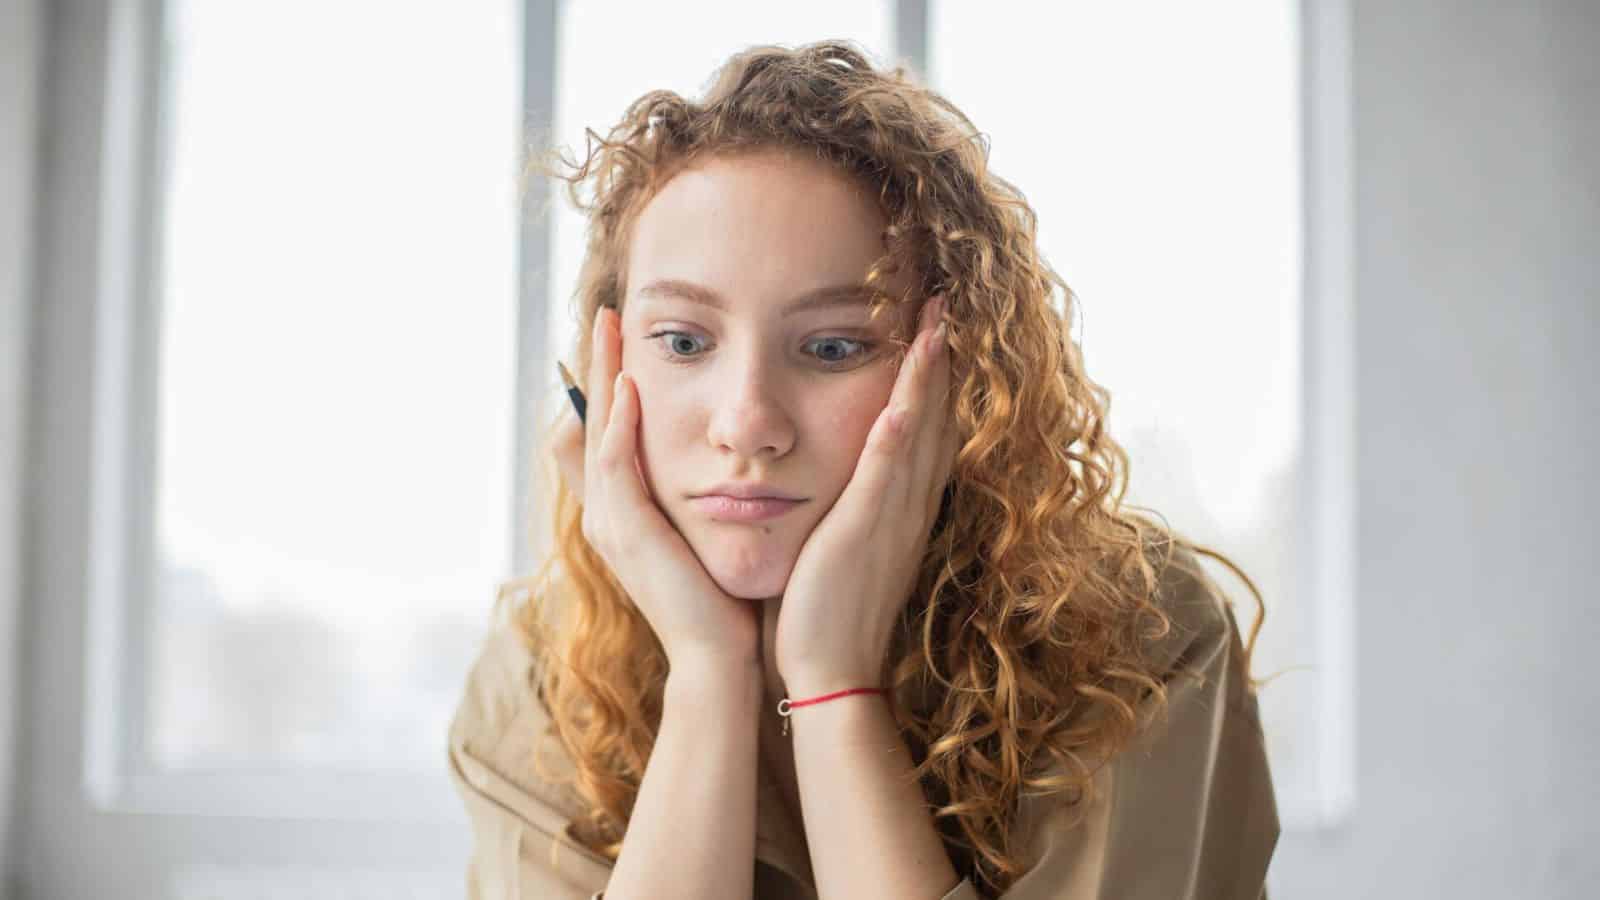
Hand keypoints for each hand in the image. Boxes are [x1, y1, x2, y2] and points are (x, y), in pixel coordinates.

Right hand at [577, 307, 760, 668]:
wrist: (720, 658)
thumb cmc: (723, 600)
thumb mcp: (707, 534)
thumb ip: (701, 496)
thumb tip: (724, 460)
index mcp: (624, 510)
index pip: (608, 430)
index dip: (610, 382)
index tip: (625, 335)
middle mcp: (606, 512)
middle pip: (591, 421)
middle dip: (597, 365)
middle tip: (605, 313)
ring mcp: (610, 523)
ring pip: (596, 433)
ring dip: (602, 379)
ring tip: (610, 331)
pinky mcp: (626, 533)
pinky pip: (614, 465)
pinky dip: (619, 425)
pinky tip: (630, 389)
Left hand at [774, 294, 958, 694]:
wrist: (830, 674)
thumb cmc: (825, 615)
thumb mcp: (842, 547)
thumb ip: (845, 508)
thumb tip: (830, 476)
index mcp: (899, 509)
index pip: (924, 432)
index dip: (931, 380)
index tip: (932, 331)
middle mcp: (907, 507)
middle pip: (934, 419)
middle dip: (940, 361)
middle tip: (945, 303)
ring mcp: (891, 518)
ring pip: (919, 434)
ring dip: (928, 378)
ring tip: (935, 322)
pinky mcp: (864, 533)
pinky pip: (886, 475)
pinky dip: (898, 434)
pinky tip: (903, 398)